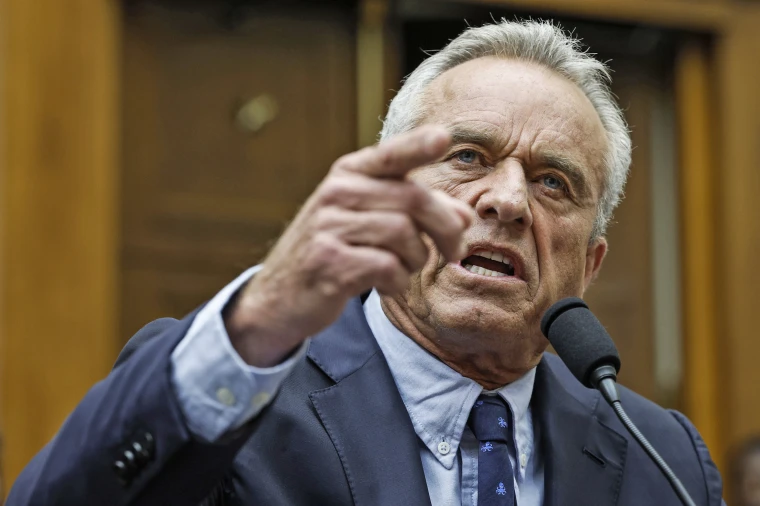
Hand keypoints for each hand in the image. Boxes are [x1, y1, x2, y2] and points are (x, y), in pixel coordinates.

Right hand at [224, 126, 472, 366]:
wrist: (279, 298)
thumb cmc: (335, 253)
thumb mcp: (367, 222)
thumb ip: (413, 212)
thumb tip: (465, 215)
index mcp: (348, 175)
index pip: (389, 155)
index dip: (417, 145)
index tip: (443, 136)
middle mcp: (336, 193)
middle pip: (414, 200)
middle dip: (446, 229)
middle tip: (454, 252)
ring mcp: (329, 227)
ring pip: (404, 235)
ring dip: (416, 260)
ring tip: (403, 269)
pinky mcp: (329, 262)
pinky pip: (388, 267)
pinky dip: (398, 282)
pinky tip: (386, 285)